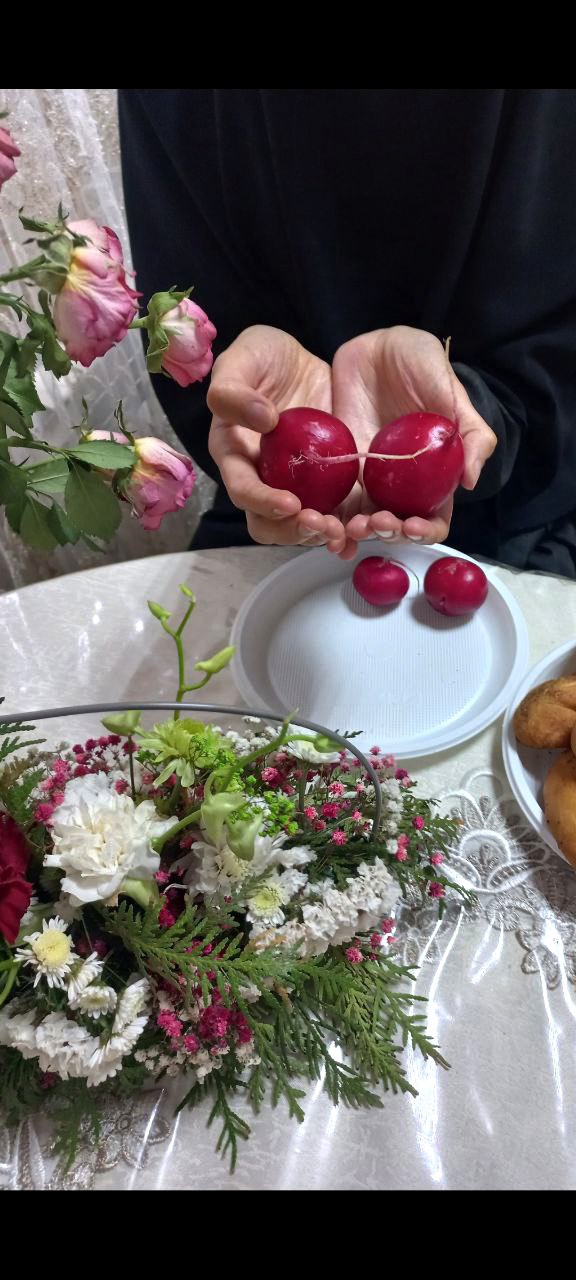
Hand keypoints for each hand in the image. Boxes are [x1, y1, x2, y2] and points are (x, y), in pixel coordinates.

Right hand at [208, 326, 357, 555]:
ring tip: (351, 528)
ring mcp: (297, 487)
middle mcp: (263, 480)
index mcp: (235, 454)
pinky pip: (339, 515)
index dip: (262, 502)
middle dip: (295, 531)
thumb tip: (262, 420)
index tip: (290, 503)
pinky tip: (370, 526)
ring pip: (305, 528)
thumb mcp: (246, 355)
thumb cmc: (266, 357)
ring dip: (325, 534)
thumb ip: (234, 387)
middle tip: (324, 524)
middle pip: (270, 525)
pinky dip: (351, 527)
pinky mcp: (328, 487)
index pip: (242, 489)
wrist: (306, 361)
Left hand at [332, 326, 496, 544]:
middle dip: (388, 533)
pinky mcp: (339, 466)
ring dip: (357, 531)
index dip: (426, 531)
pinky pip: (332, 500)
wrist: (374, 345)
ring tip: (349, 525)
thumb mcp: (449, 388)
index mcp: (434, 474)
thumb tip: (470, 480)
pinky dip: (328, 517)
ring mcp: (368, 477)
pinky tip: (320, 521)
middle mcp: (401, 484)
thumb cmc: (419, 362)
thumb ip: (470, 431)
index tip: (413, 525)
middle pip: (396, 526)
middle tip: (375, 522)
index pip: (435, 517)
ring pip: (362, 520)